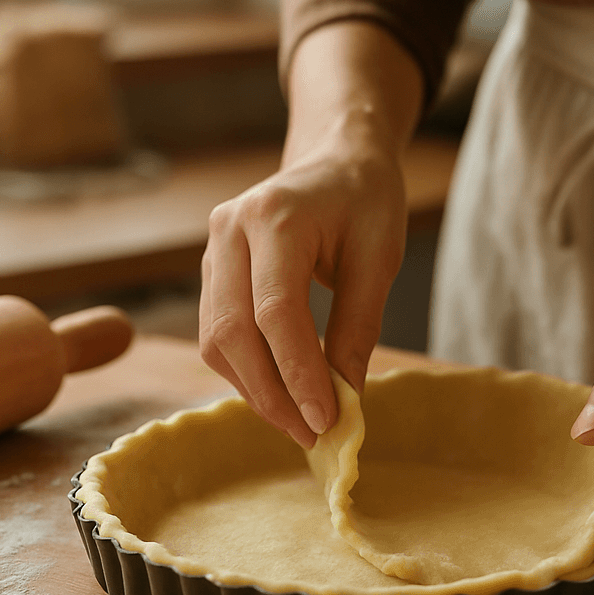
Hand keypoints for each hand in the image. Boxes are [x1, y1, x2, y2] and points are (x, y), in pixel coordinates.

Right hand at [200, 138, 406, 447]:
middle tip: (311, 435)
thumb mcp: (379, 258)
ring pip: (216, 339)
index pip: (277, 312)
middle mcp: (230, 230)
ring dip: (256, 389)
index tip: (327, 420)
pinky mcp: (213, 269)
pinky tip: (282, 392)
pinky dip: (248, 370)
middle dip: (271, 393)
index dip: (298, 373)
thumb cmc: (365, 201)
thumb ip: (358, 327)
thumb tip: (344, 399)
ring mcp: (214, 248)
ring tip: (301, 422)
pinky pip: (218, 331)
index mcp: (275, 217)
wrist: (337, 159)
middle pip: (232, 331)